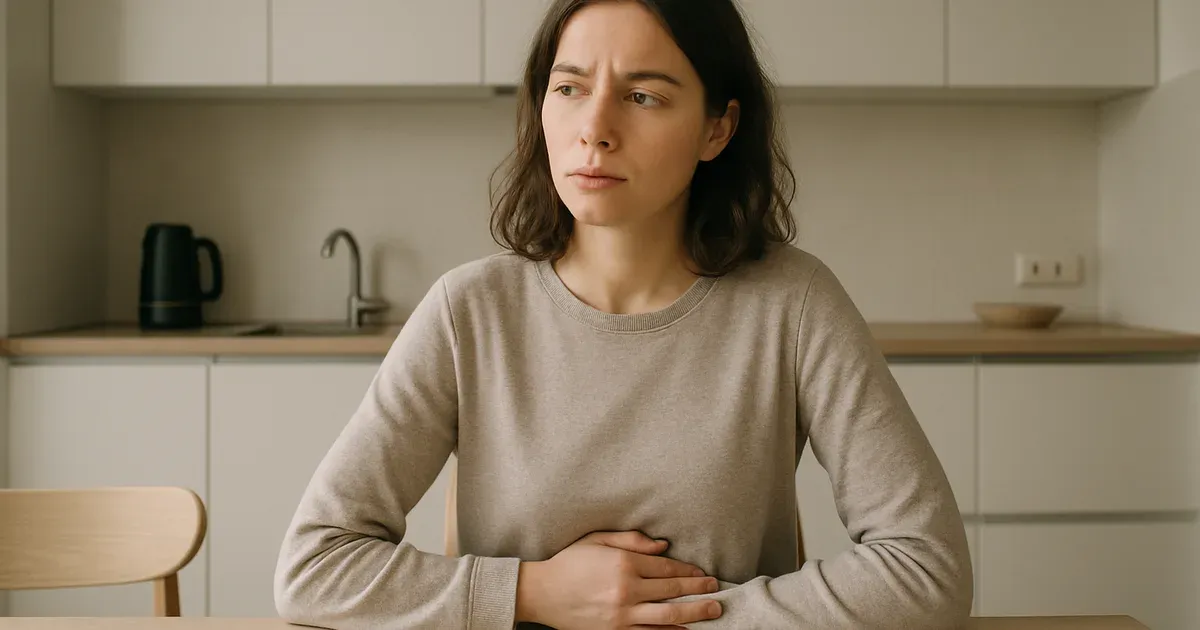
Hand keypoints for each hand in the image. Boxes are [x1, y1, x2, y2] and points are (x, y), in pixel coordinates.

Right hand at [515, 531, 722, 628]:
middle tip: (716, 592)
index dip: (688, 570)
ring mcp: (622, 615)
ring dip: (693, 613)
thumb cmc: (569, 563)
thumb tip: (663, 546)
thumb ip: (632, 541)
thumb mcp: (598, 540)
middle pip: (673, 591)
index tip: (703, 573)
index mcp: (623, 564)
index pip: (666, 568)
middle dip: (699, 591)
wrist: (541, 593)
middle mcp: (626, 590)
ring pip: (667, 616)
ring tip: (712, 611)